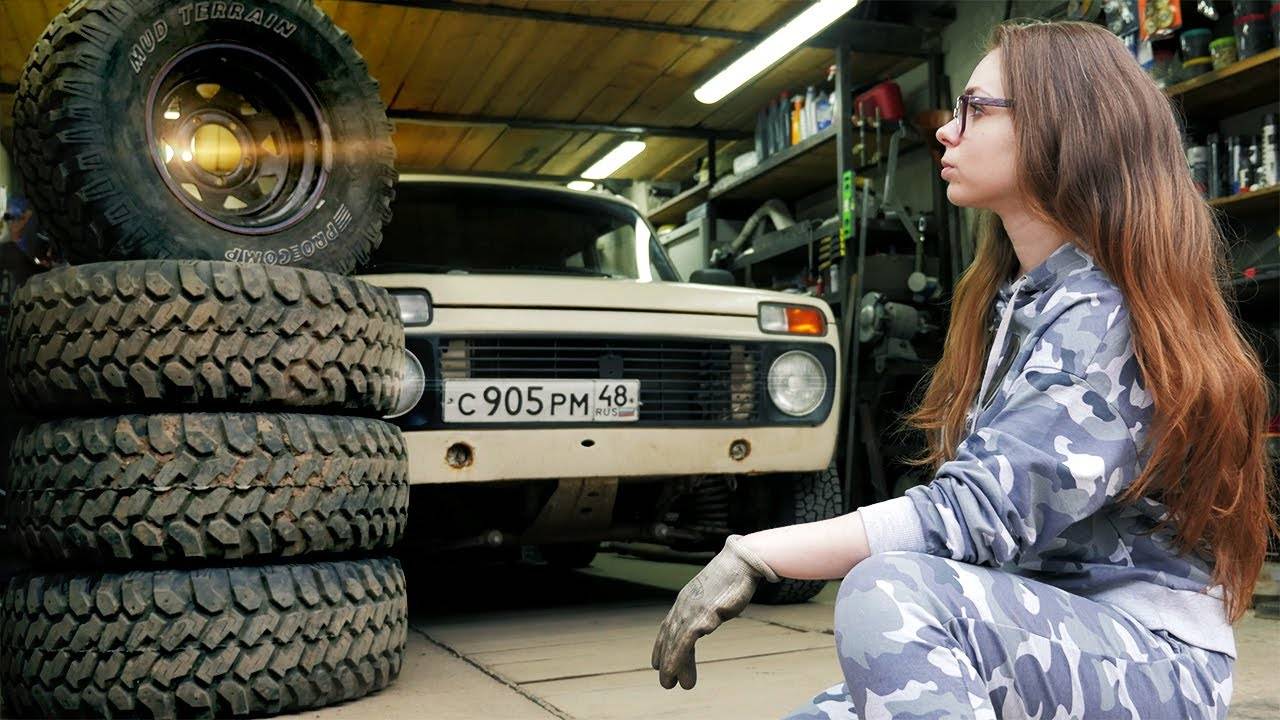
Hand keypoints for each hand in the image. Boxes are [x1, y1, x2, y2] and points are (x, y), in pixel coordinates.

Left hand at [651, 534, 778, 688]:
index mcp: (686, 600)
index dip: (662, 645)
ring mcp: (692, 610)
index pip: (667, 625)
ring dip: (670, 665)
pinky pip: (685, 642)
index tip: (657, 661)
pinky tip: (676, 670)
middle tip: (666, 683)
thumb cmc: (733, 576)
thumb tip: (712, 617)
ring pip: (674, 642)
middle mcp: (684, 605)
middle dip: (665, 660)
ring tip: (670, 684)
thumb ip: (710, 607)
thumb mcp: (716, 594)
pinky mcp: (703, 615)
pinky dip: (678, 658)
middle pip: (669, 637)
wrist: (741, 561)